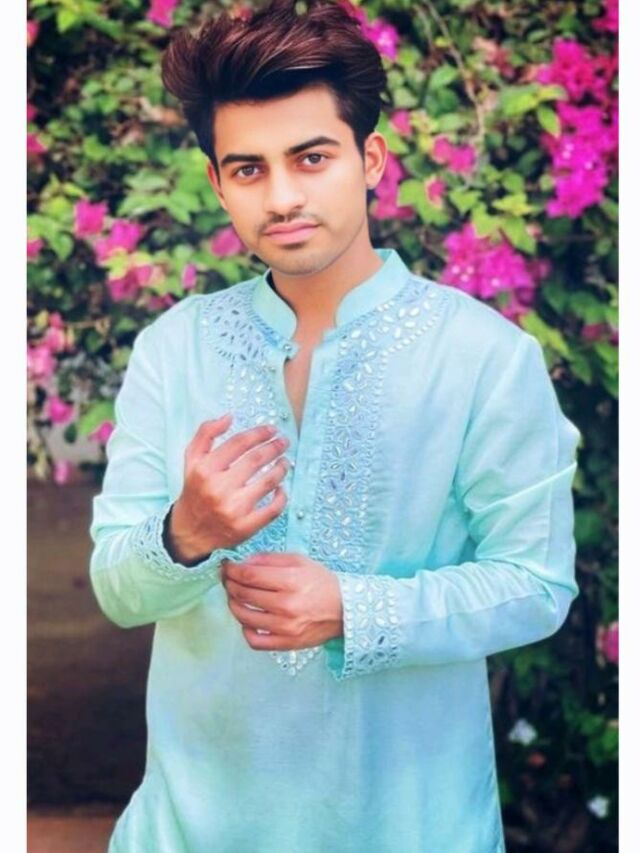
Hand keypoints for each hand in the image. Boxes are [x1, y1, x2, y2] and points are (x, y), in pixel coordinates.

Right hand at [164, 414, 290, 565]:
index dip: (259, 433)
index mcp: (205, 470)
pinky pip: (273, 509)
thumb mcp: (192, 460)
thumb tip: (229, 417)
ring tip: (285, 462)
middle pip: (256, 460)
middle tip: (284, 442)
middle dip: (274, 447)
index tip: (271, 429)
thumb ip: (206, 433)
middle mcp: (218, 489)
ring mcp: (233, 509)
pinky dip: (282, 496)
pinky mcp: (246, 527)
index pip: (238, 443)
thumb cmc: (195, 490)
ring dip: (281, 468)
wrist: (190, 530)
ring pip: (268, 482)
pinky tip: (281, 487)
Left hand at [220, 552, 343, 650]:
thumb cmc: (322, 583)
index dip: (232, 570)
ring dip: (233, 604)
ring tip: (234, 597)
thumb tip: (244, 563)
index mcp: (291, 581)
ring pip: (244, 617)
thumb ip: (270, 559)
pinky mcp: (286, 644)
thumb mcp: (300, 561)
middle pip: (244, 594)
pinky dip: (245, 630)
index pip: (249, 575)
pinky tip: (247, 620)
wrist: (346, 610)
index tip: (227, 566)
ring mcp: (286, 628)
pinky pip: (254, 641)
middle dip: (230, 584)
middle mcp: (287, 605)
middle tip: (227, 579)